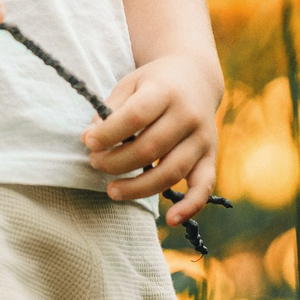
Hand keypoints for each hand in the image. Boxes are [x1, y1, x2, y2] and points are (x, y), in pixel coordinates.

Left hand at [82, 52, 220, 223]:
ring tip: (112, 190)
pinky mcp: (210, 157)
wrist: (195, 78)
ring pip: (170, 172)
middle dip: (116, 162)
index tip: (88, 142)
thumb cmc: (155, 84)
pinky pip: (204, 186)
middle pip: (149, 148)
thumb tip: (89, 139)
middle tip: (95, 163)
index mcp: (165, 91)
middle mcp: (188, 115)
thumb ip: (111, 110)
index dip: (109, 133)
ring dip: (138, 188)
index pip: (135, 116)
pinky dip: (190, 206)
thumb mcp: (131, 84)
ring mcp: (202, 138)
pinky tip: (171, 221)